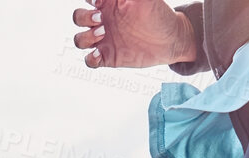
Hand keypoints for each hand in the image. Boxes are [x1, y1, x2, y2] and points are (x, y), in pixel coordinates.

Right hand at [71, 0, 197, 69]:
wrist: (170, 40)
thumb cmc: (158, 15)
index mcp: (109, 4)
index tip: (99, 1)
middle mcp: (103, 22)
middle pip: (78, 17)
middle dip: (84, 17)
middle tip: (100, 19)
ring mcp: (104, 41)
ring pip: (80, 39)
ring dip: (85, 37)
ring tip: (102, 34)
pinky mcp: (108, 57)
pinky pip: (90, 60)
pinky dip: (90, 58)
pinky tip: (100, 54)